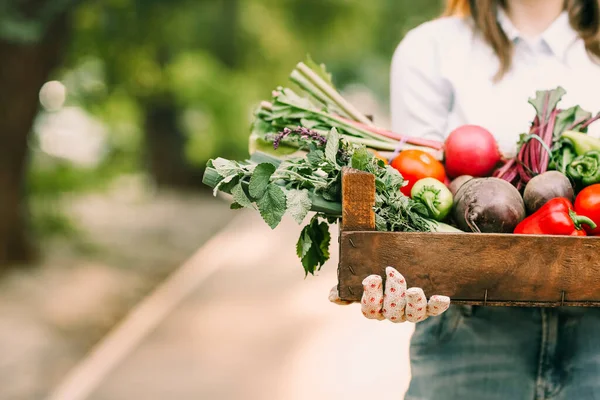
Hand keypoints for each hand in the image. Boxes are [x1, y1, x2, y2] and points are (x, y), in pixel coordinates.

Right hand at [329, 266, 449, 322]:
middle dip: (392, 292)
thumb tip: (333, 297)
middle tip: (393, 271)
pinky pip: (433, 310)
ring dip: (414, 303)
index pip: (369, 309)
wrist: (404, 265)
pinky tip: (442, 297)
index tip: (372, 277)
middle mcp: (392, 313)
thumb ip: (345, 285)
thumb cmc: (375, 272)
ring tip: (414, 289)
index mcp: (374, 307)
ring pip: (412, 316)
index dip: (371, 295)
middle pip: (391, 312)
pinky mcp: (428, 307)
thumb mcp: (358, 276)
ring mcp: (410, 312)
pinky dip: (438, 305)